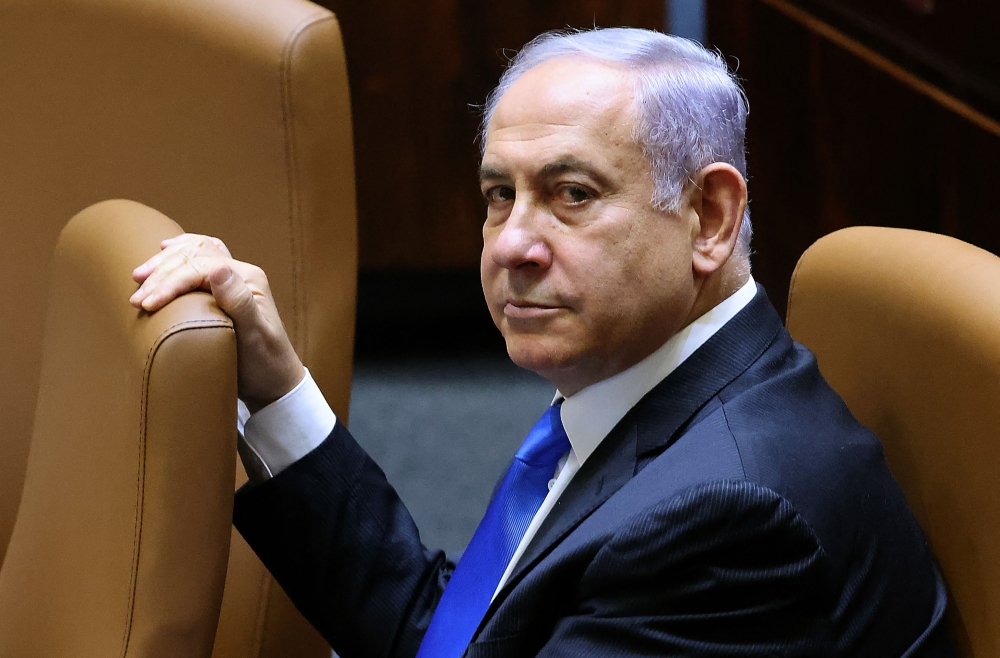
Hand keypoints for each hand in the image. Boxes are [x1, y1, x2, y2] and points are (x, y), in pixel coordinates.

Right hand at [130, 234, 304, 412]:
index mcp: (249, 279)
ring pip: (194, 254)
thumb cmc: (266, 363)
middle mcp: (241, 274)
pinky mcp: (224, 290)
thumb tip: (218, 269)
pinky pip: (199, 260)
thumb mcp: (255, 337)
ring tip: (138, 277)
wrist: (275, 381)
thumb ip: (239, 302)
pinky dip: (180, 255)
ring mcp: (233, 280)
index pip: (201, 268)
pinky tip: (165, 251)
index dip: (171, 283)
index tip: (147, 304)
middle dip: (161, 274)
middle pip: (194, 258)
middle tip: (136, 299)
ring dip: (164, 263)